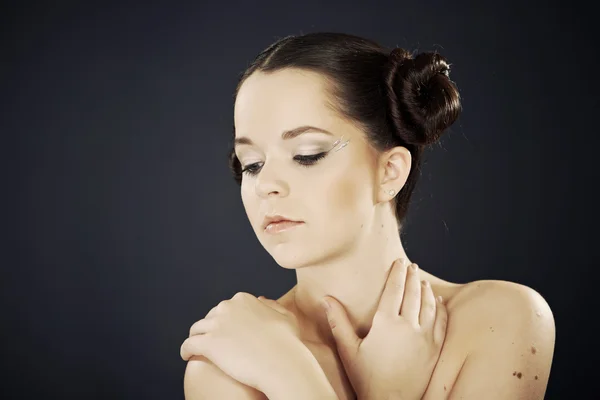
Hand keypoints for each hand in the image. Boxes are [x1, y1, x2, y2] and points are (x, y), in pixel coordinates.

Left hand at [180, 292, 323, 395]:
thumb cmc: (288, 343)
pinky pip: (188, 345)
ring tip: (196, 349)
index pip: (225, 308)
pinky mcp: (208, 343)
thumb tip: (262, 299)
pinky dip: (185, 351)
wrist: (282, 363)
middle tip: (213, 343)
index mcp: (243, 299)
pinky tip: (188, 357)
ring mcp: (216, 324)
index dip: (224, 321)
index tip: (225, 332)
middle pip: (210, 317)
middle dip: (211, 329)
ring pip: (196, 329)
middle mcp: (227, 307)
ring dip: (196, 338)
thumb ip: (273, 305)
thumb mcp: (286, 317)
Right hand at [321, 259, 447, 399]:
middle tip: (411, 266)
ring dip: (426, 290)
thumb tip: (326, 299)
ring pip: (429, 306)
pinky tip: (438, 302)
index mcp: (387, 323)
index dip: (397, 273)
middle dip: (412, 277)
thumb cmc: (367, 379)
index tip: (399, 262)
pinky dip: (440, 309)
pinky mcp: (435, 349)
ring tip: (422, 281)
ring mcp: (425, 338)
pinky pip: (441, 323)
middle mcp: (409, 326)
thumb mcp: (349, 350)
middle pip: (413, 293)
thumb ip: (338, 322)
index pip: (394, 290)